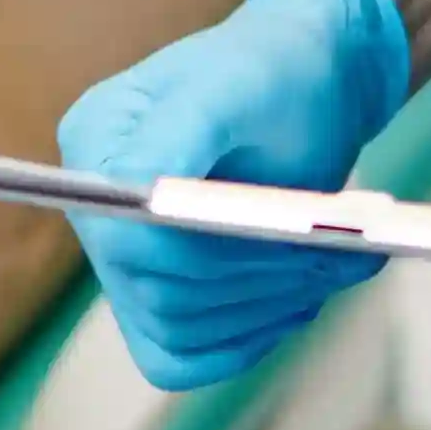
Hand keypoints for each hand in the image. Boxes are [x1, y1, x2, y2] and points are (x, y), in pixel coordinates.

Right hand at [52, 0, 413, 388]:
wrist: (310, 85)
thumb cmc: (274, 71)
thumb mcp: (236, 82)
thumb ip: (187, 130)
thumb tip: (152, 198)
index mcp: (95, 143)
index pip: (126, 239)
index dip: (201, 255)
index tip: (289, 234)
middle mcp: (99, 209)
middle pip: (159, 294)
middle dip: (258, 278)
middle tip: (335, 251)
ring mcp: (126, 260)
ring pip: (180, 330)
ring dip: (268, 307)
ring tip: (334, 262)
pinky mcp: (162, 297)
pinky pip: (183, 358)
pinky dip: (247, 338)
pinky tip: (298, 295)